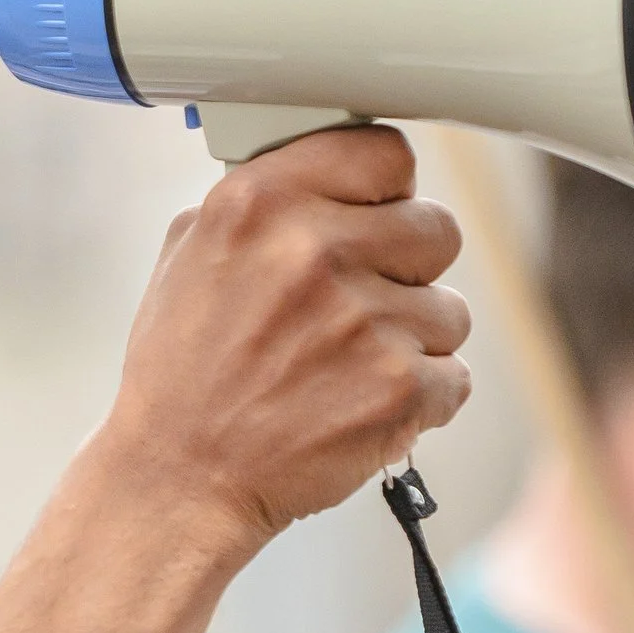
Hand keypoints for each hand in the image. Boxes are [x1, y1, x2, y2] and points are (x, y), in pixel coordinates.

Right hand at [102, 126, 470, 559]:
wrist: (179, 480)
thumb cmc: (183, 372)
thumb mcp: (190, 256)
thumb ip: (263, 200)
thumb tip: (330, 173)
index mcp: (259, 202)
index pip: (385, 152)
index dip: (386, 190)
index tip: (373, 214)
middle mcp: (312, 251)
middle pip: (436, 227)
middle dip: (407, 268)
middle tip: (361, 304)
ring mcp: (362, 320)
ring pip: (449, 310)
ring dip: (411, 341)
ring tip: (346, 369)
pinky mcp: (398, 388)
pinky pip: (454, 375)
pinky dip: (418, 399)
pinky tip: (359, 406)